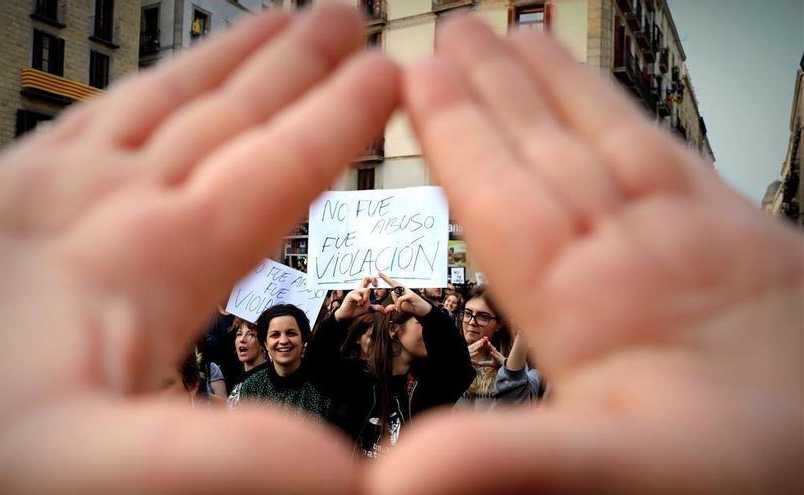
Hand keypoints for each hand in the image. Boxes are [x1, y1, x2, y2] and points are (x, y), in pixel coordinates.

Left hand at [0, 6, 397, 492]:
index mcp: (148, 257)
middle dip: (296, 63)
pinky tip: (142, 94)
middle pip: (224, 112)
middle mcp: (96, 203)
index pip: (274, 165)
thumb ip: (226, 459)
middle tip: (344, 16)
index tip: (387, 74)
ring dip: (227, 61)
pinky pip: (86, 117)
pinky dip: (138, 91)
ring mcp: (36, 192)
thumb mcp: (93, 471)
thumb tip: (344, 472)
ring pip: (158, 101)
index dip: (340, 119)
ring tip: (273, 23)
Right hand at [334, 276, 378, 320]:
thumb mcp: (367, 309)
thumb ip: (375, 308)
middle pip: (366, 278)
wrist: (346, 315)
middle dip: (372, 279)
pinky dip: (361, 302)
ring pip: (366, 290)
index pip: (368, 280)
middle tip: (375, 285)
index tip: (378, 284)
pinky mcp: (350, 296)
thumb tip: (383, 310)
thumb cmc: (356, 310)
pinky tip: (358, 305)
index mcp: (363, 291)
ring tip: (363, 303)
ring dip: (367, 298)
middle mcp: (359, 289)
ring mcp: (354, 292)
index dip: (374, 279)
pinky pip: (359, 297)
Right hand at [369, 16, 802, 493]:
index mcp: (591, 302)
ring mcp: (697, 242)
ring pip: (607, 141)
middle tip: (452, 30)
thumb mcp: (613, 474)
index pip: (501, 192)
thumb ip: (511, 456)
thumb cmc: (743, 481)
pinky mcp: (747, 247)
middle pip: (549, 147)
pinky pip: (672, 161)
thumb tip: (399, 473)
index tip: (419, 72)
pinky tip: (616, 111)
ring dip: (556, 87)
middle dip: (495, 86)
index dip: (456, 129)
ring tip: (519, 36)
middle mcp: (640, 253)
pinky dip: (628, 123)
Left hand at [378, 272, 432, 316]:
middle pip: (393, 283)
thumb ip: (394, 306)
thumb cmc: (412, 307)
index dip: (386, 278)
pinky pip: (400, 299)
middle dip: (386, 278)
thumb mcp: (401, 307)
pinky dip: (399, 305)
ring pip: (395, 293)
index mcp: (401, 291)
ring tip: (400, 308)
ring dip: (396, 303)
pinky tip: (400, 309)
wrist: (422, 310)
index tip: (380, 273)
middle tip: (379, 272)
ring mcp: (408, 291)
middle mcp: (404, 289)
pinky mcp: (411, 294)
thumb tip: (387, 309)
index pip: (393, 283)